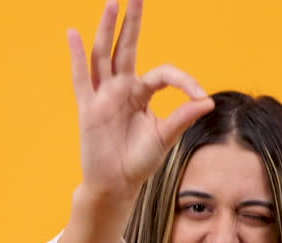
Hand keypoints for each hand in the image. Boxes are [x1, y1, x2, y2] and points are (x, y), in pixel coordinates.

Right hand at [67, 0, 214, 197]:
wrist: (116, 185)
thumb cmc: (139, 162)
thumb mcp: (165, 138)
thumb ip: (182, 118)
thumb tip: (208, 101)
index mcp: (142, 94)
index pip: (163, 74)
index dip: (183, 81)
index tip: (199, 95)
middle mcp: (122, 89)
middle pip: (126, 47)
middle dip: (132, 21)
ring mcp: (103, 96)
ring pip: (104, 55)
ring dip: (107, 29)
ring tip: (113, 3)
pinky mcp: (88, 108)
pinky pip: (81, 79)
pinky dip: (77, 56)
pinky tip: (74, 34)